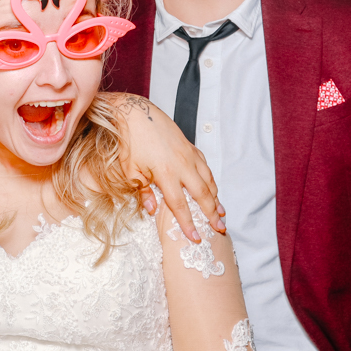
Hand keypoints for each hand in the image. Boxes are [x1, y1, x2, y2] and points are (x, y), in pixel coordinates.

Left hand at [105, 93, 225, 242]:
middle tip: (220, 228)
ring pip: (208, 180)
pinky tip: (212, 188)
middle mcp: (182, 165)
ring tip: (221, 213)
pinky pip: (205, 167)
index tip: (196, 237)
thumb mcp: (129, 169)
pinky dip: (211, 180)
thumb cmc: (130, 140)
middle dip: (212, 214)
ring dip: (216, 198)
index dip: (189, 223)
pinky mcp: (191, 147)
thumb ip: (142, 191)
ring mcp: (189, 155)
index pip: (180, 205)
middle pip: (202, 195)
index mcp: (165, 174)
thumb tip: (152, 210)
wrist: (136, 113)